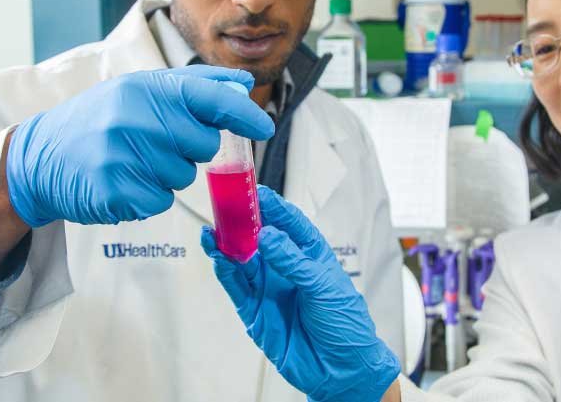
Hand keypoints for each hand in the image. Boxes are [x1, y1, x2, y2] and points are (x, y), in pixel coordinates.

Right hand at [7, 65, 273, 226]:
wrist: (41, 157)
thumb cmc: (100, 120)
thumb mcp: (141, 89)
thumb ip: (195, 86)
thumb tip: (242, 85)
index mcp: (147, 87)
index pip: (210, 98)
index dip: (243, 114)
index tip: (264, 127)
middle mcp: (135, 116)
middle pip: (203, 145)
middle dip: (189, 149)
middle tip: (156, 143)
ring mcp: (122, 153)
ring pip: (182, 177)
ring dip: (165, 175)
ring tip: (132, 161)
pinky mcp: (114, 190)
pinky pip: (159, 202)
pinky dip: (147, 197)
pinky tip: (122, 181)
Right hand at [202, 186, 399, 401]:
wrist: (341, 370)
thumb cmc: (345, 325)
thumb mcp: (323, 286)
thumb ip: (292, 261)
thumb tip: (268, 236)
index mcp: (310, 255)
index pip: (288, 223)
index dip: (272, 206)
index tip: (255, 190)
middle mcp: (286, 268)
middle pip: (258, 238)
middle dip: (242, 221)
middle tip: (225, 204)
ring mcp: (268, 289)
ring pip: (241, 259)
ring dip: (227, 244)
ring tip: (214, 229)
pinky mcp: (254, 311)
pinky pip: (236, 286)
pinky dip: (225, 270)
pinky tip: (218, 255)